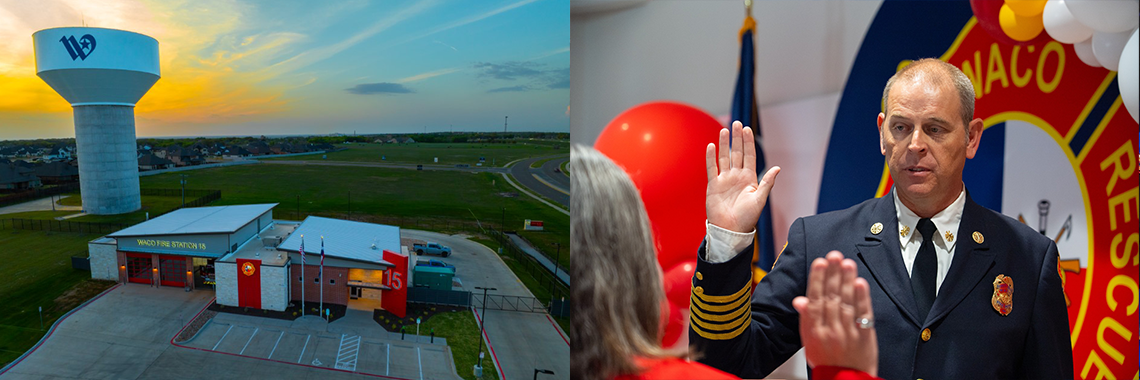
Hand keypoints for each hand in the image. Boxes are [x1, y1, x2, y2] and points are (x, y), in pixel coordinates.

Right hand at [706, 120, 779, 232]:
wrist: (730, 230)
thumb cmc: (747, 218)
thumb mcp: (760, 199)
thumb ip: (767, 183)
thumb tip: (778, 168)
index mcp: (749, 178)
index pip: (749, 156)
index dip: (748, 142)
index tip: (747, 129)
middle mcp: (736, 176)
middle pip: (736, 153)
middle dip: (736, 138)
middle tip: (736, 123)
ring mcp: (724, 180)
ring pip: (724, 157)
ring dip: (723, 144)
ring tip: (724, 130)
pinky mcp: (713, 185)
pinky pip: (712, 168)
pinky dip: (711, 158)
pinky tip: (710, 146)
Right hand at [793, 251, 877, 376]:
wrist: (846, 379)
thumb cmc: (827, 361)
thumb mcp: (809, 341)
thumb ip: (807, 319)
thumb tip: (800, 300)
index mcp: (815, 330)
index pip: (815, 300)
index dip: (817, 280)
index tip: (819, 263)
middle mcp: (831, 329)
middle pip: (831, 297)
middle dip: (832, 274)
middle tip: (833, 256)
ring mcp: (848, 332)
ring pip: (847, 302)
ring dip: (846, 280)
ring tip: (846, 263)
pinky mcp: (865, 335)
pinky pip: (863, 314)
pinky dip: (862, 298)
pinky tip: (860, 283)